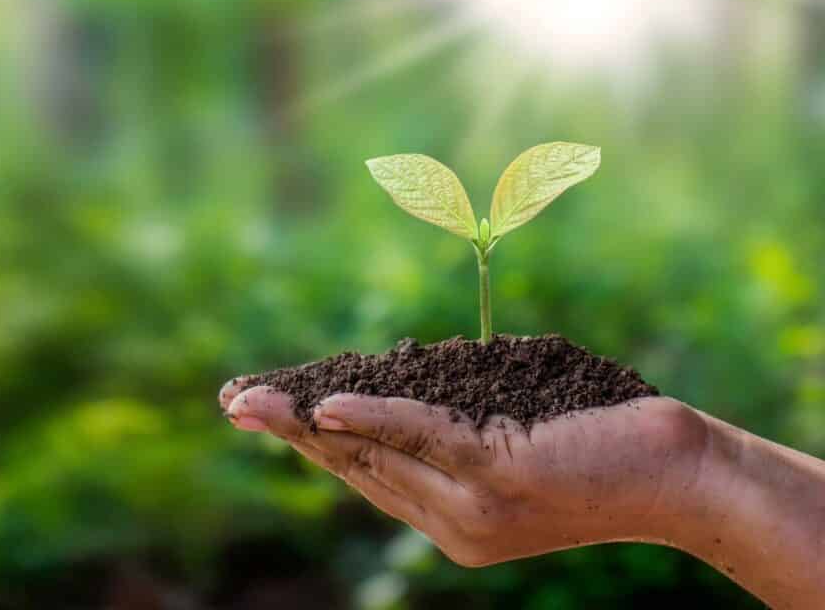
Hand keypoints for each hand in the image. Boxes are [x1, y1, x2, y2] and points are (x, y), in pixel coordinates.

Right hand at [219, 380, 707, 566]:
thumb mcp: (510, 440)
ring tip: (253, 400)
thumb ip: (452, 431)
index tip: (263, 414)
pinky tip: (326, 406)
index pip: (366, 474)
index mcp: (450, 521)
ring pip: (375, 454)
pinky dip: (372, 417)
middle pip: (355, 467)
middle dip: (289, 432)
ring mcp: (474, 504)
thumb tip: (392, 390)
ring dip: (307, 423)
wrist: (681, 480)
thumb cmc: (599, 444)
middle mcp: (453, 525)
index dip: (307, 444)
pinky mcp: (502, 473)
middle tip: (233, 402)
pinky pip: (423, 438)